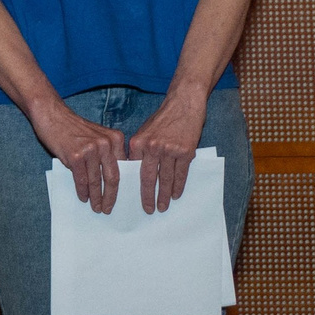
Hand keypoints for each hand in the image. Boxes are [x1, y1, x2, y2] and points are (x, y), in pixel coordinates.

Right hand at [33, 98, 125, 214]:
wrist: (51, 114)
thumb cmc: (73, 127)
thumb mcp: (96, 136)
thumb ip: (106, 153)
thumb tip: (110, 180)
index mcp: (115, 139)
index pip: (123, 168)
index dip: (122, 186)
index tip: (121, 198)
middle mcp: (105, 144)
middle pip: (112, 177)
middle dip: (111, 196)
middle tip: (109, 209)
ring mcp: (91, 150)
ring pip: (96, 181)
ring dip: (96, 198)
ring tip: (96, 207)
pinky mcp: (76, 156)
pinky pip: (81, 180)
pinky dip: (82, 191)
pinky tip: (83, 198)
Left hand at [128, 87, 205, 214]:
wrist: (184, 104)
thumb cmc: (163, 119)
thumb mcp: (144, 131)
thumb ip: (139, 150)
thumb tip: (134, 170)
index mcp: (137, 142)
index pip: (133, 170)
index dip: (131, 186)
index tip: (129, 198)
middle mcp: (151, 147)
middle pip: (148, 178)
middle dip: (147, 196)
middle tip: (147, 210)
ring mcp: (169, 150)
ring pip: (165, 179)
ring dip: (164, 195)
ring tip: (162, 207)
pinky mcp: (185, 152)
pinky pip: (181, 174)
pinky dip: (178, 186)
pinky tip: (175, 195)